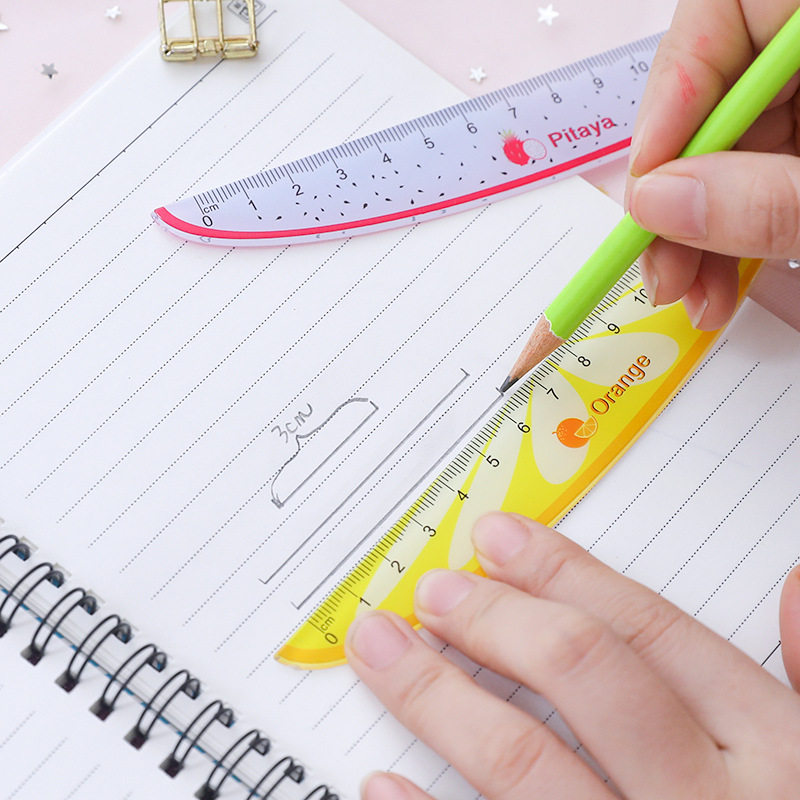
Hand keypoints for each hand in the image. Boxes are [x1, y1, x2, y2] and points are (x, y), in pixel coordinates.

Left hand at [346, 512, 799, 798]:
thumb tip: (797, 586)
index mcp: (771, 752)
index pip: (648, 631)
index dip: (563, 572)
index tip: (498, 538)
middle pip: (580, 674)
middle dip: (495, 617)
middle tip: (434, 589)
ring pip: (522, 762)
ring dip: (436, 694)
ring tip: (381, 649)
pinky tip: (382, 781)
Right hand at [625, 0, 799, 329]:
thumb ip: (767, 199)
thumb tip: (653, 203)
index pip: (726, 12)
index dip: (673, 97)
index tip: (649, 186)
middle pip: (719, 96)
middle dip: (682, 195)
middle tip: (664, 274)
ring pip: (737, 146)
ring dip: (703, 231)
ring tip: (696, 301)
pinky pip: (765, 171)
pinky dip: (740, 229)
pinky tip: (721, 282)